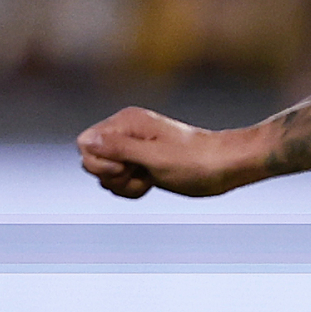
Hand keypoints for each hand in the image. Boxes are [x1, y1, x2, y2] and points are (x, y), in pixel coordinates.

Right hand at [76, 108, 264, 197]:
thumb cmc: (197, 160)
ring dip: (124, 184)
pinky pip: (120, 181)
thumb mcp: (156, 157)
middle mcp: (125, 133)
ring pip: (106, 174)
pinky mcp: (141, 164)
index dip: (100, 161)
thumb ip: (119, 149)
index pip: (85, 143)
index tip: (126, 166)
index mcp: (126, 123)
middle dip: (112, 175)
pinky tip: (151, 183)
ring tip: (150, 178)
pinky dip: (132, 188)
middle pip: (92, 160)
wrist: (226, 166)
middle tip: (140, 172)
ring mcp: (133, 149)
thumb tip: (86, 141)